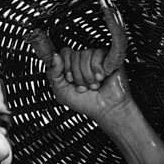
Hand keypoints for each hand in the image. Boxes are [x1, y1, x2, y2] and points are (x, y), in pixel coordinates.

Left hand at [26, 0, 133, 124]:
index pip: (62, 53)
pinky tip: (102, 76)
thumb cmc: (85, 102)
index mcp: (71, 61)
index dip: (65, 69)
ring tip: (95, 84)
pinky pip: (97, 55)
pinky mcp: (110, 54)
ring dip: (88, 76)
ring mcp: (97, 54)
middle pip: (72, 55)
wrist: (106, 110)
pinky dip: (97, 69)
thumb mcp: (60, 90)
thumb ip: (52, 73)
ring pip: (84, 56)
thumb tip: (55, 55)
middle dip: (77, 76)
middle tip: (85, 87)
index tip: (70, 82)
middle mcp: (83, 55)